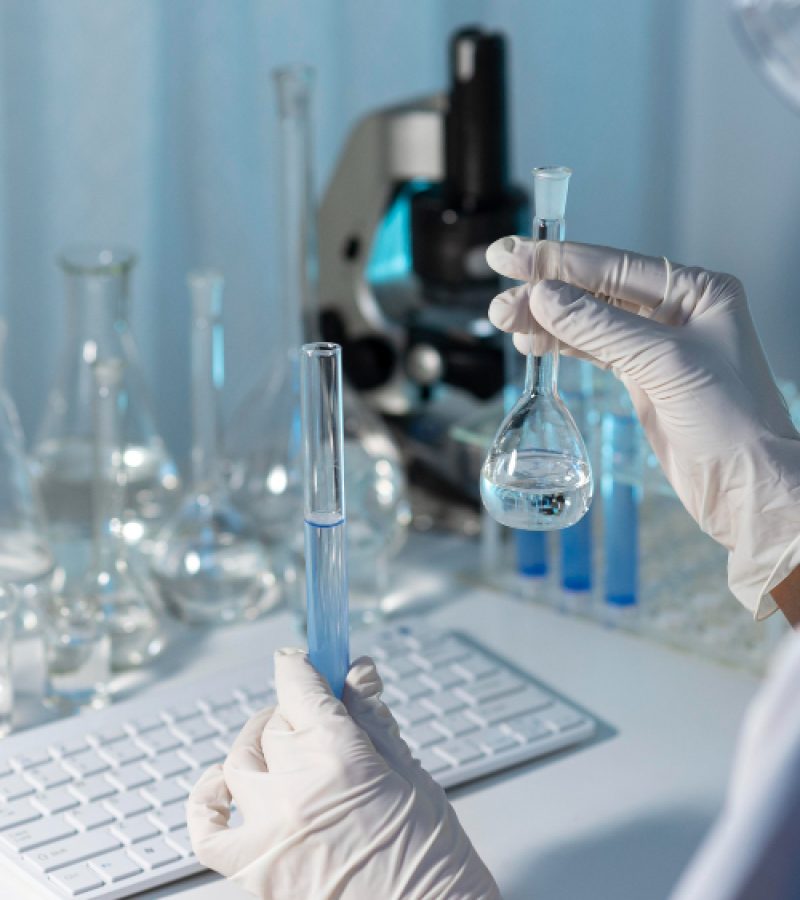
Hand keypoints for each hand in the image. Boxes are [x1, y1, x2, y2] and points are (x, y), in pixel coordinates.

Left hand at [187, 650, 499, 899]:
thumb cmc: (430, 857)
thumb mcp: (409, 773)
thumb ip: (372, 718)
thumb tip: (358, 671)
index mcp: (339, 756)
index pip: (299, 686)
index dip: (301, 666)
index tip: (304, 660)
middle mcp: (296, 789)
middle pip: (275, 724)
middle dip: (296, 712)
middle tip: (319, 717)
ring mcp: (270, 832)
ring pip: (241, 763)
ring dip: (259, 745)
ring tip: (281, 746)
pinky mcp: (257, 872)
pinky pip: (208, 831)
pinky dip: (207, 802)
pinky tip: (220, 786)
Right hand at [486, 237, 799, 618]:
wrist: (746, 485)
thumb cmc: (731, 420)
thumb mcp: (665, 363)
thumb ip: (601, 327)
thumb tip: (544, 296)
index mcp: (696, 291)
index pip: (613, 266)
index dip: (557, 261)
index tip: (512, 257)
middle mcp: (677, 312)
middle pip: (595, 292)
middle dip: (544, 294)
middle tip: (500, 301)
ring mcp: (657, 347)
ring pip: (588, 323)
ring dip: (546, 322)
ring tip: (505, 321)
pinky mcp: (642, 379)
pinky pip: (592, 352)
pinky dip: (560, 347)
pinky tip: (533, 343)